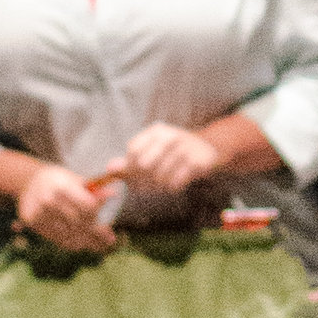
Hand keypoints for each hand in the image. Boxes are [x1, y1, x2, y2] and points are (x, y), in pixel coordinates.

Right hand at [14, 159, 118, 250]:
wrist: (30, 183)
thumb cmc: (61, 181)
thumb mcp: (77, 181)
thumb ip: (94, 190)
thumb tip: (114, 194)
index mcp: (63, 186)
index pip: (87, 207)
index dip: (99, 218)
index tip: (109, 226)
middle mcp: (49, 200)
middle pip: (80, 224)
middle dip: (97, 235)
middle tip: (111, 242)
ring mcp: (39, 213)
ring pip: (69, 235)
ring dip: (87, 242)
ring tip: (100, 246)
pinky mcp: (33, 223)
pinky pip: (56, 239)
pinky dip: (72, 243)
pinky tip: (83, 245)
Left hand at [111, 120, 226, 198]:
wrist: (208, 148)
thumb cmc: (174, 151)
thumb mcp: (153, 149)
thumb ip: (130, 161)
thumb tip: (109, 168)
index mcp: (156, 131)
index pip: (133, 152)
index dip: (130, 168)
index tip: (135, 175)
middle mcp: (170, 136)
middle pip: (144, 165)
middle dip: (143, 179)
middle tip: (148, 183)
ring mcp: (184, 148)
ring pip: (159, 176)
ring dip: (159, 185)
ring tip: (163, 182)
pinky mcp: (196, 161)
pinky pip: (175, 182)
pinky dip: (173, 186)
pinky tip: (176, 181)